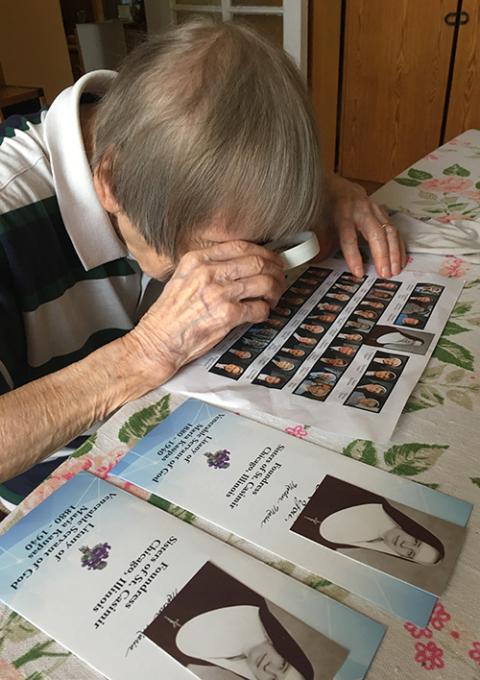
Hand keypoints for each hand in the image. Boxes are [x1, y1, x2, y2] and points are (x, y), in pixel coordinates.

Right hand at [130, 240, 285, 376]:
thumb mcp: (184, 277)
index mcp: (197, 259)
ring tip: (273, 297)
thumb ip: (209, 267)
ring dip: (275, 291)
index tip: (270, 260)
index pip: (241, 246)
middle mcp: (208, 272)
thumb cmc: (171, 314)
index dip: (263, 252)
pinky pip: (259, 308)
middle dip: (275, 270)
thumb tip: (243, 264)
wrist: (158, 340)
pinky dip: (265, 311)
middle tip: (279, 278)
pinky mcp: (227, 315)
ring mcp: (219, 293)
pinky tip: (260, 313)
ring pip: (264, 282)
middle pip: (258, 261)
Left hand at [328, 175, 406, 277]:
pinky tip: (400, 261)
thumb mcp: (320, 221)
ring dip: (394, 253)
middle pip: (376, 234)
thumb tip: (320, 261)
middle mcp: (361, 210)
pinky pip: (395, 230)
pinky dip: (399, 247)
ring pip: (390, 231)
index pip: (349, 237)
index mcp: (342, 213)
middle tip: (384, 274)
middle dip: (382, 256)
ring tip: (395, 271)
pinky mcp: (383, 213)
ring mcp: (375, 210)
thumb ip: (322, 240)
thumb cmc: (329, 207)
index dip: (354, 256)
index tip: (359, 273)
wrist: (338, 186)